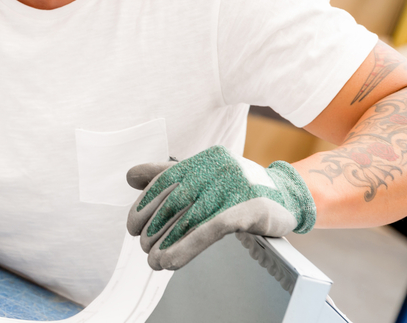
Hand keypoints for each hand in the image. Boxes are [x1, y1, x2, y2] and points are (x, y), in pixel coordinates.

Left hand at [125, 145, 314, 269]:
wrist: (290, 194)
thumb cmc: (240, 187)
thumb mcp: (206, 176)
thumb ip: (168, 175)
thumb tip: (131, 177)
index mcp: (204, 159)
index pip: (165, 181)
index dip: (145, 204)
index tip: (133, 226)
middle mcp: (218, 168)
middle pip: (175, 201)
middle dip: (154, 226)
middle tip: (142, 246)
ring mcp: (235, 186)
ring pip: (191, 217)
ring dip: (167, 242)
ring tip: (153, 260)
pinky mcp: (249, 208)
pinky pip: (211, 229)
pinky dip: (187, 246)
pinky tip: (172, 260)